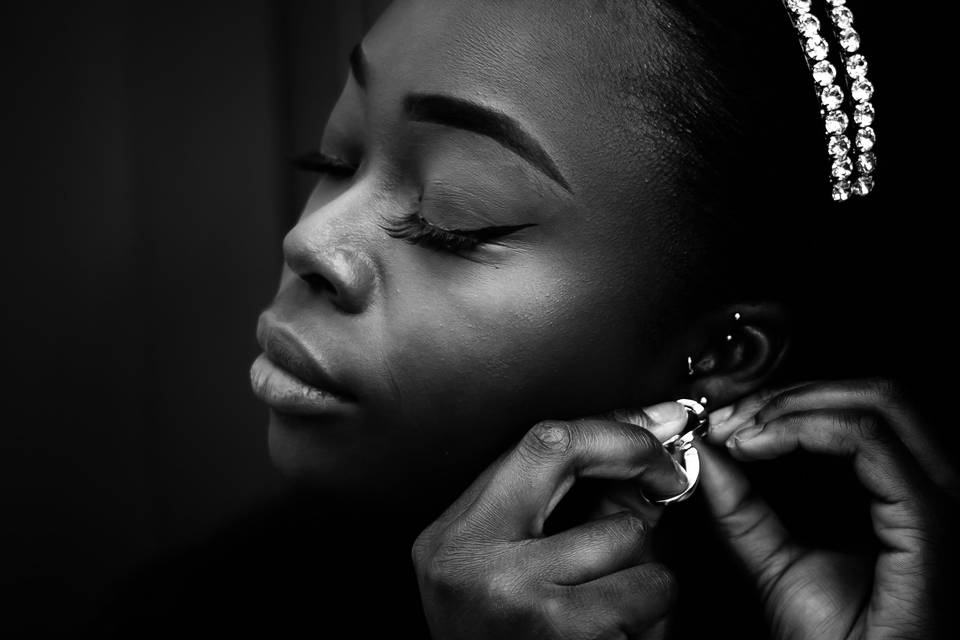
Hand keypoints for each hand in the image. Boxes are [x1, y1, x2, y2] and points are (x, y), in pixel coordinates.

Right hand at [412, 403, 692, 639]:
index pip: (547, 443)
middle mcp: (480, 566)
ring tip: (608, 611)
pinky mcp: (568, 639)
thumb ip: (544, 509)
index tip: (661, 429)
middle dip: (642, 524)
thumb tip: (644, 448)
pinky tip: (612, 638)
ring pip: (641, 556)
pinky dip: (649, 623)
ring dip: (645, 583)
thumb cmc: (492, 638)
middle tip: (641, 532)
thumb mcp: (493, 564)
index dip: (618, 431)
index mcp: (456, 534)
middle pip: (606, 506)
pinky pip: (650, 605)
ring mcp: (525, 608)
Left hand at [700, 379, 958, 639]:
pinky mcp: (928, 521)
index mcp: (903, 492)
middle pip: (869, 394)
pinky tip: (755, 447)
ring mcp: (937, 500)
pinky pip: (869, 442)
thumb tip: (707, 453)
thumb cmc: (835, 639)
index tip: (723, 423)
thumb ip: (742, 507)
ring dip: (791, 405)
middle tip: (726, 420)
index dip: (783, 402)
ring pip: (876, 403)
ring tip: (737, 433)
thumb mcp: (773, 560)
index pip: (854, 409)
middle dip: (786, 396)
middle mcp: (932, 487)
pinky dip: (803, 429)